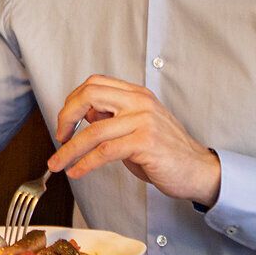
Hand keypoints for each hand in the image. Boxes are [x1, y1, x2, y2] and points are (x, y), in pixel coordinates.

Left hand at [48, 75, 221, 205]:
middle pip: (90, 95)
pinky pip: (105, 151)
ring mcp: (144, 120)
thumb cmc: (167, 151)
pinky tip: (77, 171)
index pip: (95, 83)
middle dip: (66, 116)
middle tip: (59, 137)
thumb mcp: (137, 126)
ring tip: (58, 163)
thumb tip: (84, 115)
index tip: (64, 123)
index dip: (72, 101)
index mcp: (137, 94)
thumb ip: (112, 117)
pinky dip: (85, 163)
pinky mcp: (145, 142)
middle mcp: (140, 102)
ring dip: (69, 149)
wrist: (197, 169)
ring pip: (93, 130)